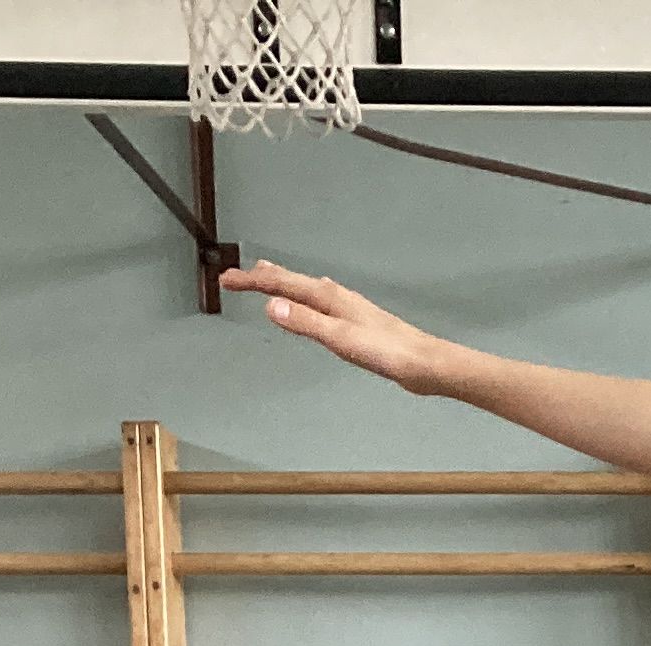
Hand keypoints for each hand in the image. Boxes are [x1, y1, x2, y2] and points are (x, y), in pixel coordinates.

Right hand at [220, 263, 447, 391]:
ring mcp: (347, 308)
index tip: (225, 280)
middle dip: (262, 278)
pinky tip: (311, 304)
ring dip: (283, 282)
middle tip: (235, 276)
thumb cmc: (386, 353)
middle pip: (292, 281)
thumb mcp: (340, 339)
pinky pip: (319, 302)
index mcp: (329, 298)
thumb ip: (306, 323)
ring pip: (306, 288)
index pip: (281, 284)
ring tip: (267, 276)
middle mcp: (336, 296)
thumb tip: (270, 306)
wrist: (425, 364)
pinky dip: (303, 297)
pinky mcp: (357, 322)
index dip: (251, 282)